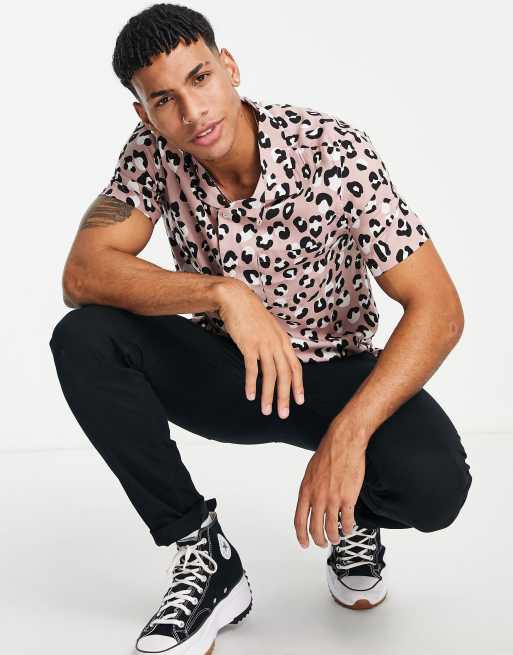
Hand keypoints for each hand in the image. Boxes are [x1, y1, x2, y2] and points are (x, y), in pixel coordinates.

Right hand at [216, 278, 304, 418]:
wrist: (236, 298)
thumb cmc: (250, 314)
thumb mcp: (268, 328)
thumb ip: (274, 343)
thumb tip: (275, 359)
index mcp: (283, 340)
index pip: (295, 367)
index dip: (298, 385)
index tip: (299, 401)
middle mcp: (277, 344)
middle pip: (285, 375)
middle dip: (285, 397)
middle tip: (283, 414)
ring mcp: (264, 344)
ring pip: (270, 375)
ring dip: (268, 395)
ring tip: (266, 410)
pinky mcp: (249, 345)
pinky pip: (253, 369)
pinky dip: (252, 384)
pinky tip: (250, 396)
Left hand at [294, 423, 366, 547]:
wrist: (343, 443)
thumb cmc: (327, 453)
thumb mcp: (310, 472)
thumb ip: (309, 489)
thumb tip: (309, 502)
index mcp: (305, 491)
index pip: (299, 521)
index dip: (301, 536)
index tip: (304, 543)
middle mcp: (317, 497)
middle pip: (315, 529)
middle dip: (318, 540)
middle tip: (322, 543)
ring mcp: (333, 499)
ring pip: (331, 528)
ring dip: (334, 537)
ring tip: (337, 539)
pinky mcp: (348, 498)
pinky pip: (347, 520)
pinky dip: (348, 528)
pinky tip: (349, 529)